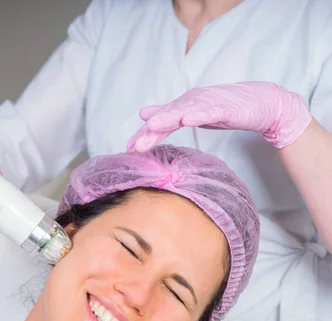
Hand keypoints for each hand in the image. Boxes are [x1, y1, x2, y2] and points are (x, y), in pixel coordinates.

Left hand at [127, 81, 312, 151]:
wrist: (262, 101)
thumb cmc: (226, 109)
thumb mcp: (193, 114)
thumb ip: (169, 116)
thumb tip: (144, 116)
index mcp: (183, 106)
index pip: (159, 122)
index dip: (144, 135)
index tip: (128, 149)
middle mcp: (192, 101)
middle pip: (167, 117)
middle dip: (150, 131)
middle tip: (134, 144)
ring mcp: (208, 103)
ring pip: (184, 111)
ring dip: (168, 117)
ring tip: (152, 125)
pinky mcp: (225, 106)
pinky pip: (210, 111)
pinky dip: (198, 114)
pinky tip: (187, 119)